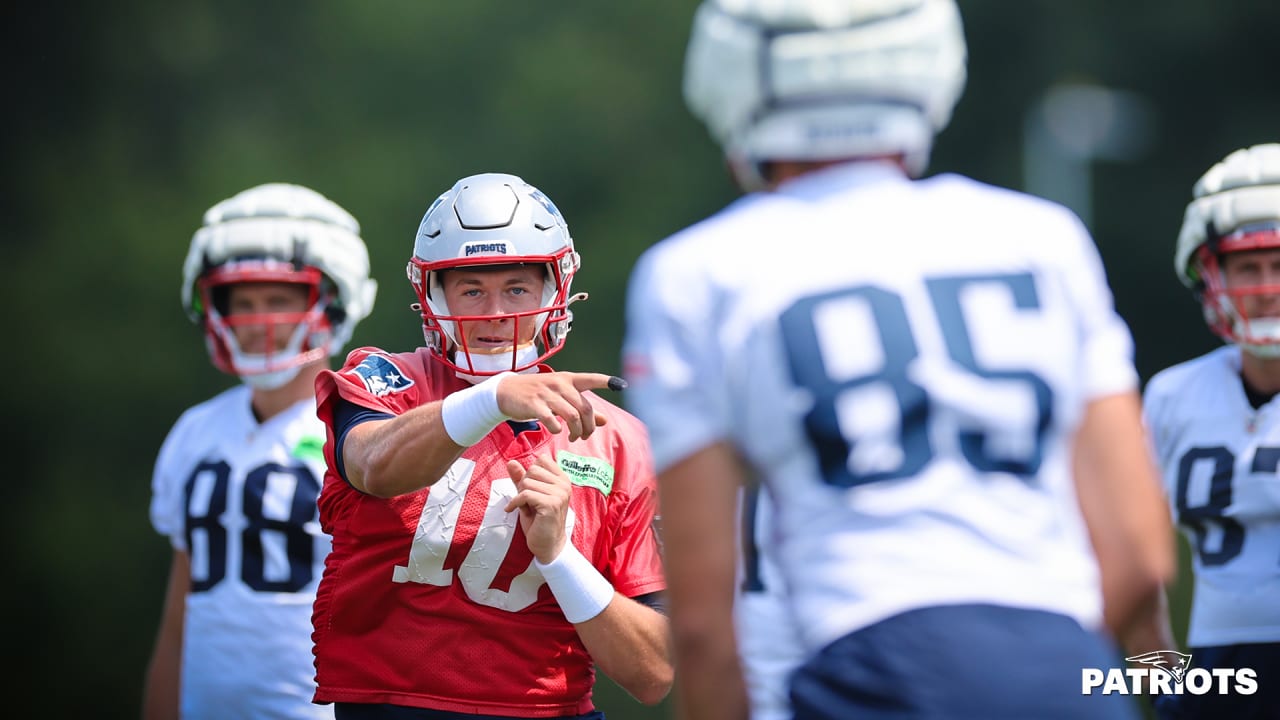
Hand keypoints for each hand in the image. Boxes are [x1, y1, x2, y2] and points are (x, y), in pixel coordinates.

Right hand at [496, 372, 618, 441]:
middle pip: (585, 408)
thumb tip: (605, 420)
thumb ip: (583, 408)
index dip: (606, 381)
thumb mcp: (561, 397)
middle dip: (589, 426)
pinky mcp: (535, 404)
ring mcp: (547, 393)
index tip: (621, 385)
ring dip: (576, 431)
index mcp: (568, 380)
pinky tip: (556, 430)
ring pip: (572, 416)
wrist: (507, 392)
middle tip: (584, 435)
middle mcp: (560, 384)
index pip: (591, 379)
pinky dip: (557, 429)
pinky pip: (552, 421)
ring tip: (573, 437)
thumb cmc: (539, 395)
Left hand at [505, 455, 571, 562]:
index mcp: (562, 480)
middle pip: (533, 469)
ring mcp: (559, 494)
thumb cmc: (539, 521)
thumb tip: (511, 462)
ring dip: (520, 496)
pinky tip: (513, 510)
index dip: (530, 472)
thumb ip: (521, 478)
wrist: (547, 545)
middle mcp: (564, 484)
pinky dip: (515, 503)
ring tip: (525, 508)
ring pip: (527, 482)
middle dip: (524, 484)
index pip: (542, 459)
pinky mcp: (551, 504)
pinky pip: (525, 494)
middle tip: (526, 501)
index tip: (530, 488)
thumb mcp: (529, 496)